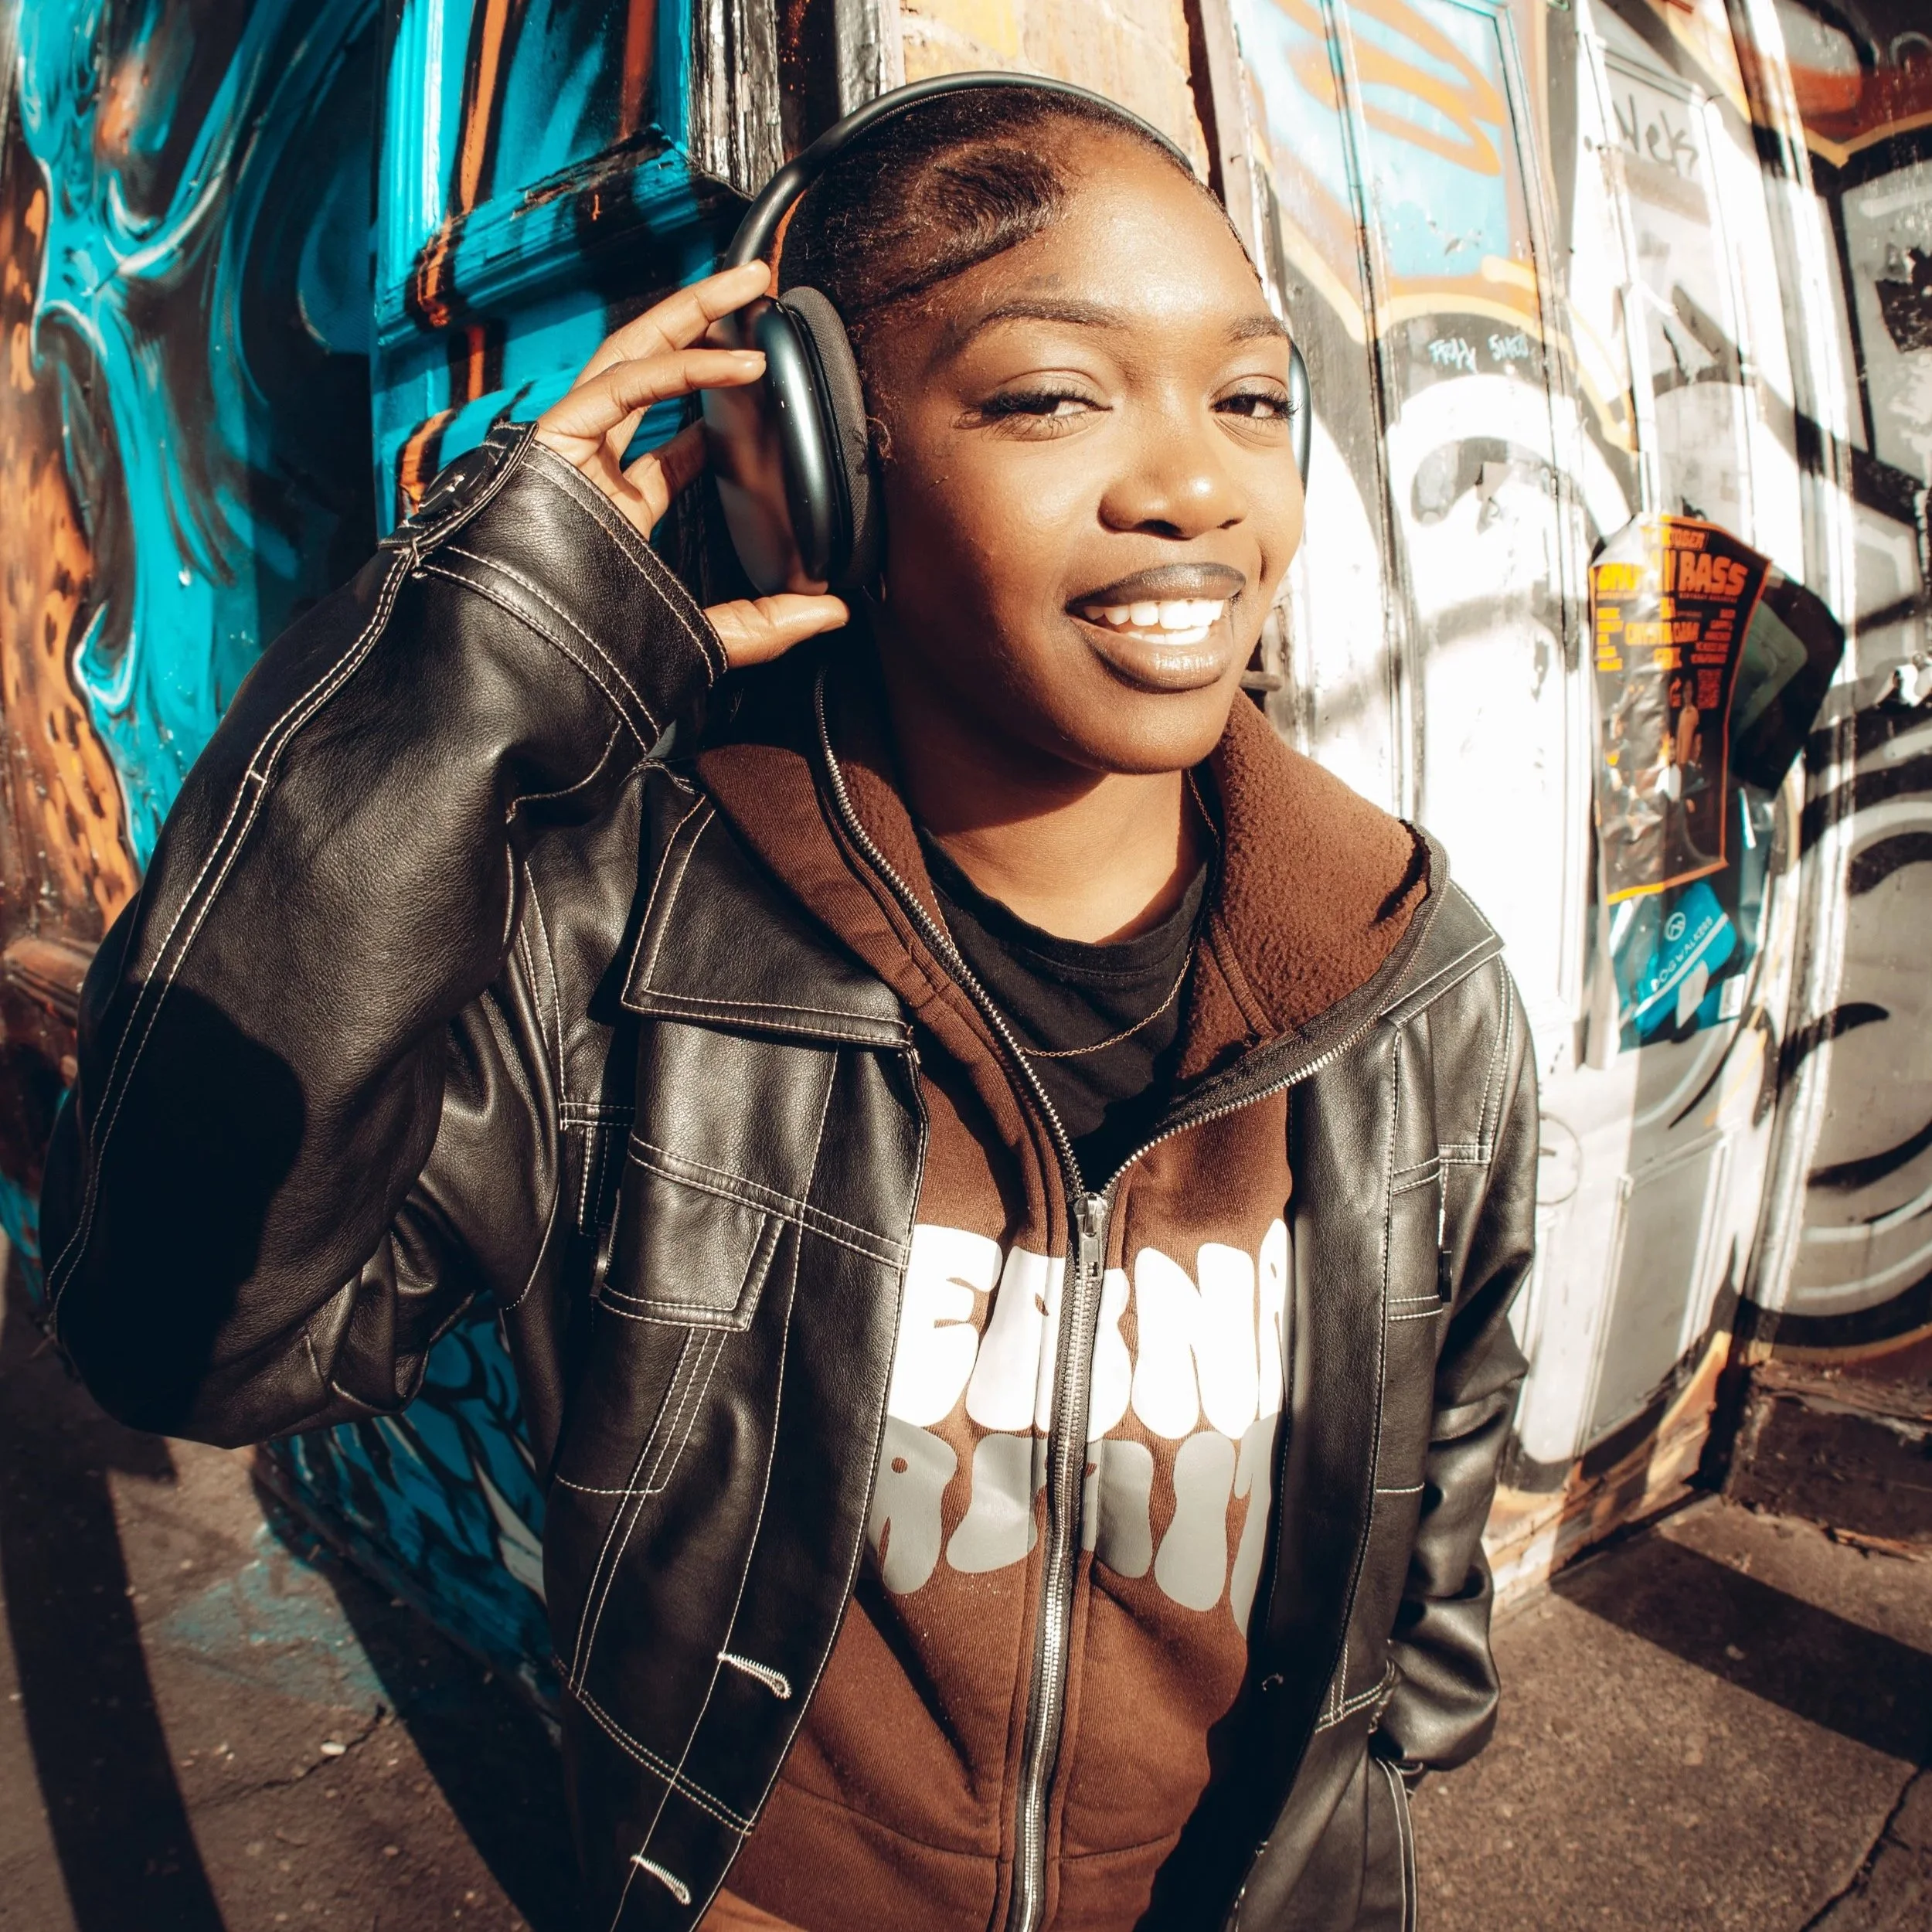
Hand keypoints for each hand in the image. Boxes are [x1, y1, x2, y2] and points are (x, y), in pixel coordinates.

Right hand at [534, 262, 848, 665]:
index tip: (755, 376)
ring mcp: (568, 449)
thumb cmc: (594, 658)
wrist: (528, 672)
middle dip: (700, 321)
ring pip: (630, 355)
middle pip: (646, 372)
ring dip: (689, 312)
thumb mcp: (703, 636)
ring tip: (747, 283)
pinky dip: (680, 370)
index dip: (706, 401)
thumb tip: (835, 612)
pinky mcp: (553, 440)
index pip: (662, 441)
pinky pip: (620, 387)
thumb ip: (766, 626)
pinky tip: (738, 363)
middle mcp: (588, 469)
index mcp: (612, 510)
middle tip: (757, 286)